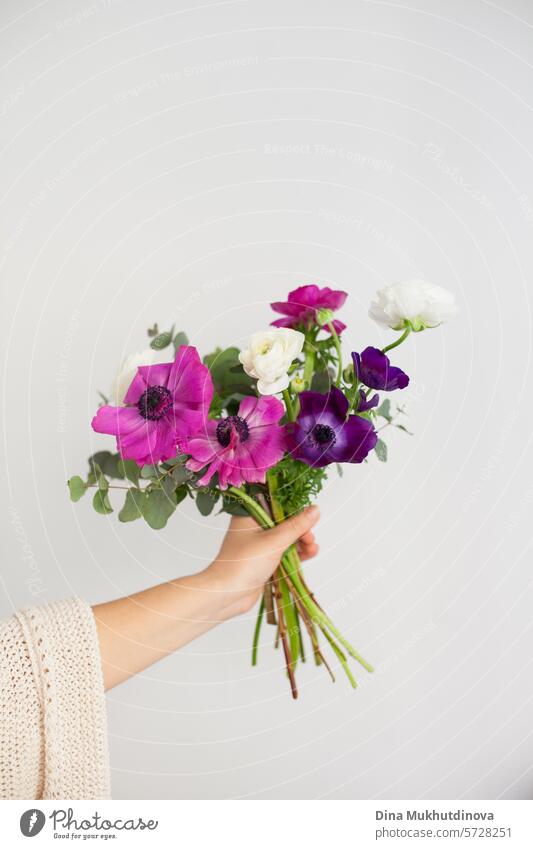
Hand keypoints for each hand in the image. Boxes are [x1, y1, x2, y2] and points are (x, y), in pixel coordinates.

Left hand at [205, 506, 319, 618]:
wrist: (226, 594)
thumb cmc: (244, 563)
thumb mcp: (274, 541)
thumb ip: (296, 526)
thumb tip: (315, 510)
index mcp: (250, 515)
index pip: (277, 505)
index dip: (295, 510)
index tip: (310, 518)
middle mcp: (254, 528)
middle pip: (284, 522)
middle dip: (301, 529)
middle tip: (309, 538)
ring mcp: (259, 545)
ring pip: (286, 539)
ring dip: (301, 542)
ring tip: (312, 547)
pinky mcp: (264, 561)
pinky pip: (284, 553)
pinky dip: (296, 553)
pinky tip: (309, 553)